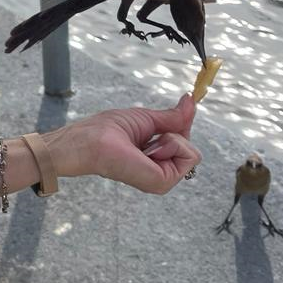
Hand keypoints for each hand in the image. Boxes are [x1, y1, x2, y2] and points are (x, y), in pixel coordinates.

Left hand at [47, 95, 199, 194]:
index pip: (184, 142)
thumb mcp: (148, 119)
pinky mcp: (162, 182)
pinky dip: (173, 144)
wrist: (91, 141)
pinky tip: (149, 150)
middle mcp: (160, 172)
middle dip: (175, 134)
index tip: (165, 120)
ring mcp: (162, 180)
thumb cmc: (109, 130)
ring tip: (144, 145)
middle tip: (148, 138)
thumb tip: (191, 100)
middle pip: (190, 148)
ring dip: (172, 139)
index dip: (180, 126)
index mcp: (155, 159)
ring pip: (192, 153)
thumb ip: (173, 117)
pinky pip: (190, 156)